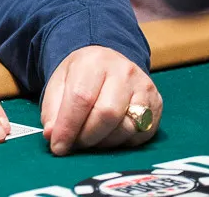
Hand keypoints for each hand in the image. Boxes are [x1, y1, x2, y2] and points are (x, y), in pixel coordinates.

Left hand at [40, 46, 160, 154]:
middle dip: (87, 137)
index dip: (68, 127)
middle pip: (107, 114)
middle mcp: (123, 72)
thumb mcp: (59, 84)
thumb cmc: (81, 76)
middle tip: (75, 144)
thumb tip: (52, 135)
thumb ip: (53, 110)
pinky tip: (109, 136)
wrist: (108, 62)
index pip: (81, 98)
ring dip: (104, 142)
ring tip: (91, 139)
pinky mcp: (156, 104)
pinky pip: (141, 134)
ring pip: (126, 127)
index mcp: (93, 62)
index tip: (58, 146)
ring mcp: (144, 87)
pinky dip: (122, 142)